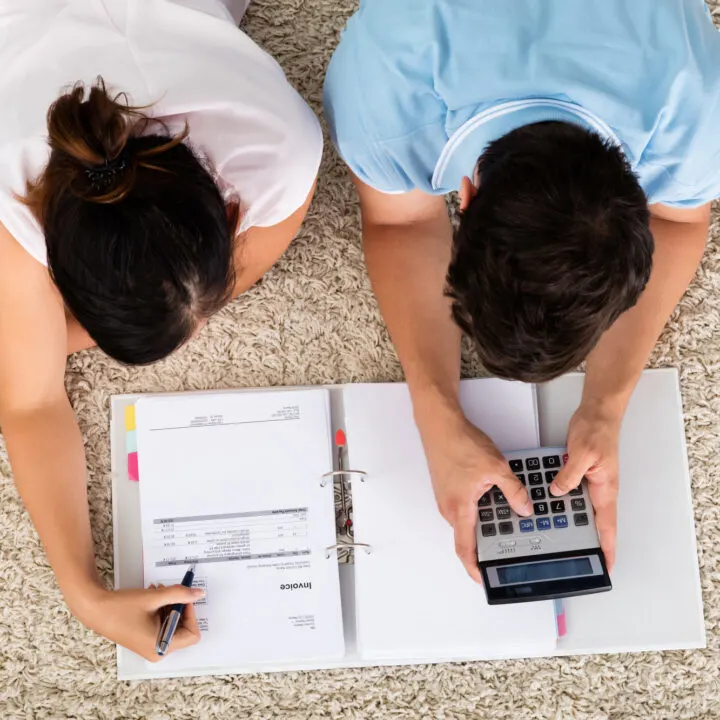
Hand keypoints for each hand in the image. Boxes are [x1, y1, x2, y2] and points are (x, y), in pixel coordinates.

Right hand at [78, 584, 203, 660]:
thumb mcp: (154, 598)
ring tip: (156, 592)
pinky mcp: (146, 639)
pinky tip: (152, 598)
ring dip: (169, 605)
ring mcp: (152, 646)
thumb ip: (180, 594)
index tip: (182, 597)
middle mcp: (159, 650)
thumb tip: (200, 594)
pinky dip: (162, 609)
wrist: (95, 609)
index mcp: (161, 646)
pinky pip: (163, 624)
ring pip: (174, 623)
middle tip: (168, 592)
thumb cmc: (121, 607)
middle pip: (184, 628)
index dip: (190, 613)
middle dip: (179, 607)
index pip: (192, 634)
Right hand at [420, 411, 532, 582]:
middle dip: (489, 541)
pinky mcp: (447, 489)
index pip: (465, 549)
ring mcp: (446, 498)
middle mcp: (448, 507)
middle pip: (468, 535)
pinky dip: (478, 508)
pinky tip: (491, 495)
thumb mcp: (496, 468)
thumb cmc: (459, 443)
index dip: (474, 568)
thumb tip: (524, 508)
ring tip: (504, 512)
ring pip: (467, 520)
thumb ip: (513, 491)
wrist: (440, 425)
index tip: (483, 579)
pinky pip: (463, 507)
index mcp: (459, 508)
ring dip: (484, 521)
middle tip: (509, 539)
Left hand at [550, 403, 621, 571]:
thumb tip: (558, 492)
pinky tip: (549, 502)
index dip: (607, 547)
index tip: (606, 565)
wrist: (597, 411)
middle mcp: (600, 488)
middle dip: (586, 540)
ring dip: (570, 519)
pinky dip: (562, 498)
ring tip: (556, 535)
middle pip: (593, 521)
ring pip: (579, 507)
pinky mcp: (581, 473)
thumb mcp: (582, 453)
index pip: (607, 525)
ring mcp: (590, 481)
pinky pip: (572, 491)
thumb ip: (569, 475)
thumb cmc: (597, 429)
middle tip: (573, 556)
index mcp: (605, 488)